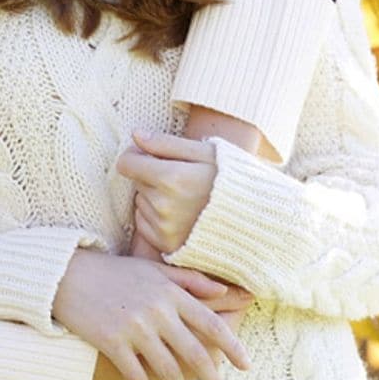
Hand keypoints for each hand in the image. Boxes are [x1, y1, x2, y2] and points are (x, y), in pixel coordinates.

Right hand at [52, 249, 249, 379]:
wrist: (69, 276)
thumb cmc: (117, 273)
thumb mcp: (155, 269)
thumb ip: (191, 280)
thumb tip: (224, 291)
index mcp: (171, 293)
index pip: (211, 323)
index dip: (232, 346)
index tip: (246, 365)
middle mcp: (157, 311)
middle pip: (194, 353)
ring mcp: (134, 327)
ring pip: (167, 370)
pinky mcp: (111, 341)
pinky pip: (135, 374)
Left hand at [117, 131, 218, 253]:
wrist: (252, 219)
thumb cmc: (229, 179)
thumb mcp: (203, 152)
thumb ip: (165, 143)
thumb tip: (135, 135)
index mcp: (171, 178)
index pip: (126, 164)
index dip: (135, 155)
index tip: (148, 155)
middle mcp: (163, 205)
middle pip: (136, 182)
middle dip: (150, 176)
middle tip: (179, 178)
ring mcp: (164, 228)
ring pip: (140, 202)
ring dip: (154, 197)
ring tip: (183, 198)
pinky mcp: (165, 244)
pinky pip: (144, 224)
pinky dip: (155, 217)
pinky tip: (180, 214)